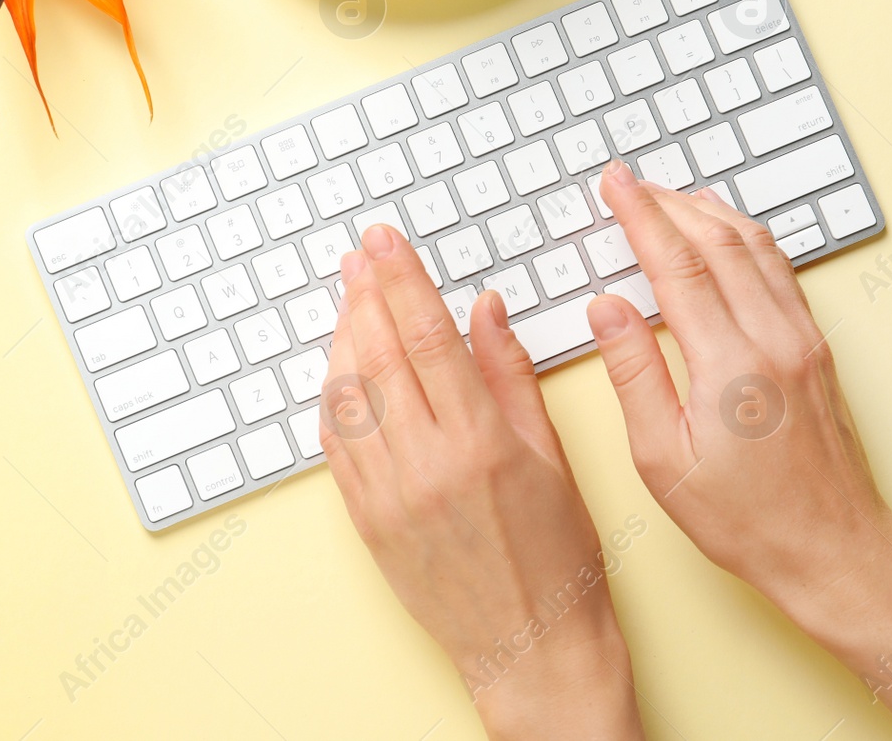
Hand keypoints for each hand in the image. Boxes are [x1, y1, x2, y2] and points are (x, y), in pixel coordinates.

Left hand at [323, 223, 643, 740]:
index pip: (426, 337)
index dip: (401, 280)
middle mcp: (425, 465)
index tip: (383, 241)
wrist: (531, 649)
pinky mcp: (365, 520)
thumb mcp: (553, 458)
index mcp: (480, 443)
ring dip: (344, 339)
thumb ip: (510, 376)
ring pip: (347, 395)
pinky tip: (342, 370)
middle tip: (358, 256)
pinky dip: (333, 398)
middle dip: (365, 295)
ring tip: (351, 301)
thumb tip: (483, 309)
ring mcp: (386, 494)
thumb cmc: (558, 559)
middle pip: (379, 355)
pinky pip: (335, 444)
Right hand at [588, 162, 891, 737]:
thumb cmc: (745, 520)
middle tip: (630, 182)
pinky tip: (727, 236)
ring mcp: (805, 342)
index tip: (614, 185)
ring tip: (671, 196)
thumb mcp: (662, 458)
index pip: (677, 266)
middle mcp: (776, 341)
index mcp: (731, 366)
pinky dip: (747, 238)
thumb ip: (633, 374)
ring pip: (757, 248)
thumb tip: (607, 308)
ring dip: (710, 212)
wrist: (833, 552)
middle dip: (668, 203)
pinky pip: (781, 272)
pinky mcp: (818, 352)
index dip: (641, 216)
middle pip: (719, 243)